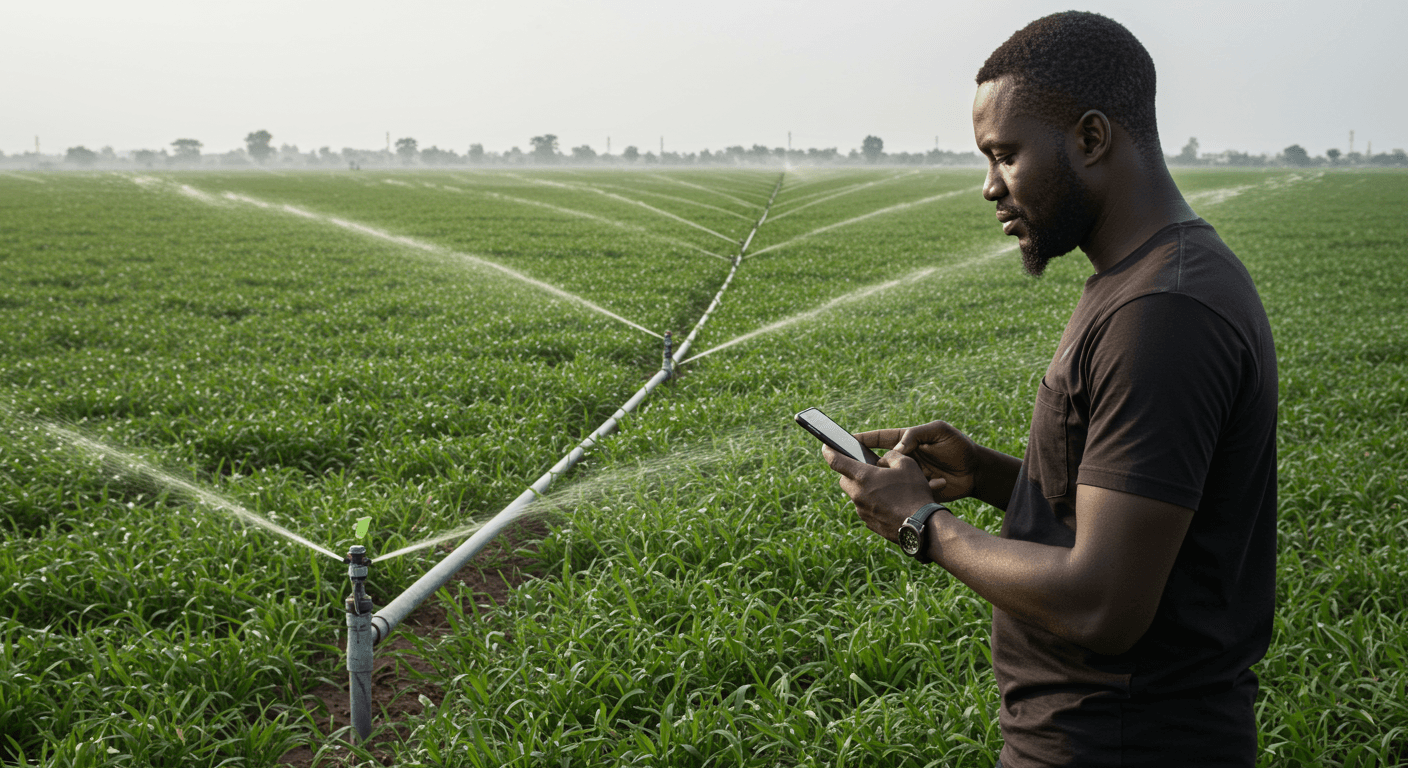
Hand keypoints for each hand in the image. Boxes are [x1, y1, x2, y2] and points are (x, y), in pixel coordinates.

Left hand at [822, 444, 935, 543]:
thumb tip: (882, 461)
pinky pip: (865, 508)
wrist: (922, 526)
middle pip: (844, 480)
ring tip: (885, 487)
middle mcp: (857, 495)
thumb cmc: (914, 493)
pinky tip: (889, 502)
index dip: (829, 452)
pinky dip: (872, 503)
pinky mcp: (869, 523)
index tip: (826, 447)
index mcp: (863, 477)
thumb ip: (890, 456)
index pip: (836, 461)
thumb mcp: (906, 464)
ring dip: (864, 489)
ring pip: (855, 495)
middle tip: (867, 470)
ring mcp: (862, 511)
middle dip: (851, 473)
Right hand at [854, 421, 980, 502]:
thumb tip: (897, 449)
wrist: (978, 472)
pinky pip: (910, 492)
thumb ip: (917, 435)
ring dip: (897, 481)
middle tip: (869, 471)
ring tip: (909, 480)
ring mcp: (910, 475)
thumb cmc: (960, 447)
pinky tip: (938, 483)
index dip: (862, 440)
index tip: (844, 442)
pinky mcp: (918, 490)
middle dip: (873, 467)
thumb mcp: (940, 431)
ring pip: (892, 480)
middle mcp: (905, 458)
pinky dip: (921, 489)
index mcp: (907, 441)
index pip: (879, 439)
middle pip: (880, 462)